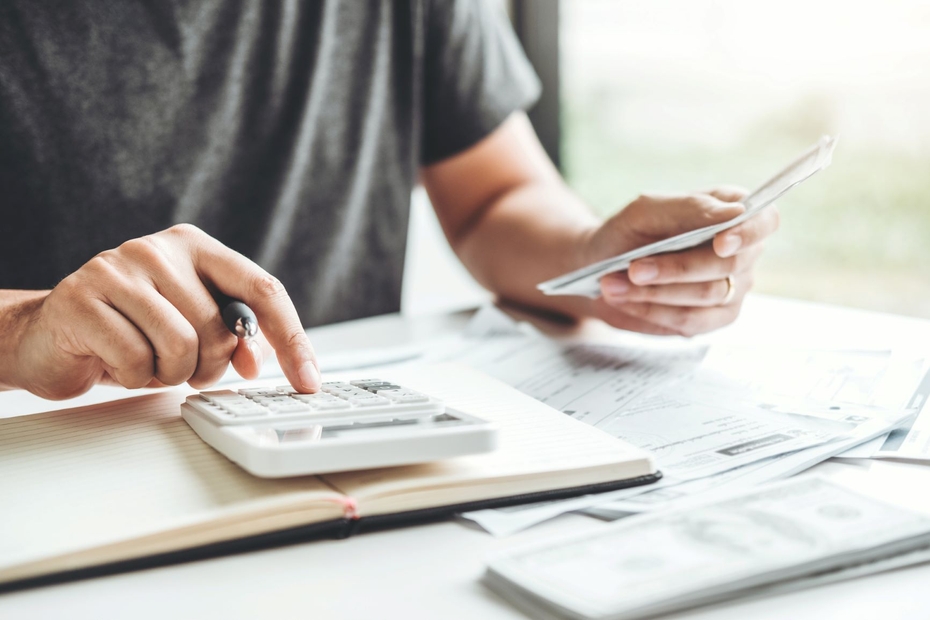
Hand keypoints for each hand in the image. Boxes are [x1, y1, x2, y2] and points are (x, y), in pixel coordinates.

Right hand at [9, 224, 319, 398]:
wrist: (49, 333)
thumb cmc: (130, 330)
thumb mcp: (190, 326)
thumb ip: (231, 335)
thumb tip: (255, 358)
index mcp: (196, 247)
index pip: (263, 289)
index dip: (291, 339)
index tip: (309, 379)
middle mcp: (159, 249)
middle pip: (223, 329)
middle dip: (208, 366)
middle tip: (178, 365)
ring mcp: (118, 267)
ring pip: (183, 346)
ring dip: (169, 374)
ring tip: (146, 361)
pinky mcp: (82, 297)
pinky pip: (136, 361)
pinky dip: (134, 377)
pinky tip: (115, 361)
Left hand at [582, 188, 778, 335]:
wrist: (601, 265)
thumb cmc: (630, 231)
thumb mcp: (648, 210)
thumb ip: (689, 208)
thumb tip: (734, 213)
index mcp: (733, 213)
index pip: (764, 221)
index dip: (747, 233)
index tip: (720, 244)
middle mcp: (742, 253)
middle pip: (728, 265)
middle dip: (677, 268)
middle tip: (633, 268)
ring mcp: (732, 289)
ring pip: (707, 295)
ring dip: (656, 292)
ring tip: (613, 284)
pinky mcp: (713, 319)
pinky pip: (691, 321)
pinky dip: (653, 311)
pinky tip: (624, 300)